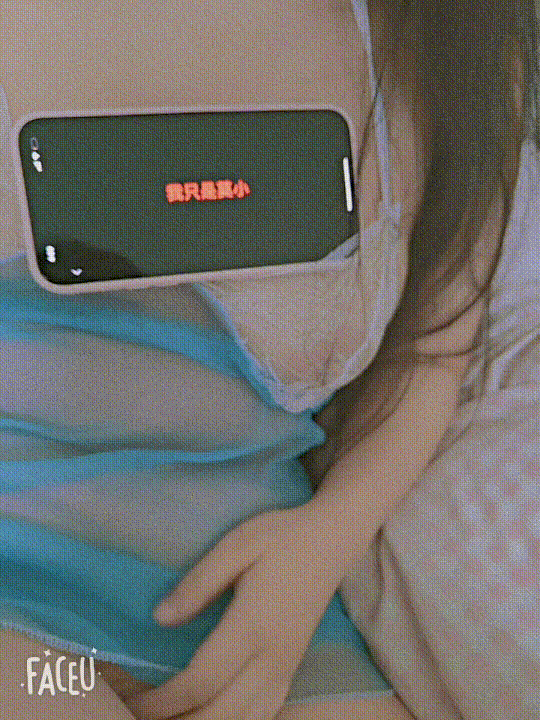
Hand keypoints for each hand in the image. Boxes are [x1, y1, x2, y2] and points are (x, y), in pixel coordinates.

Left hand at [125, 503, 357, 719]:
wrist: (333, 539)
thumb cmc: (281, 537)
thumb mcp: (236, 545)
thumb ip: (198, 584)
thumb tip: (160, 619)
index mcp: (252, 627)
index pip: (201, 681)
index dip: (163, 701)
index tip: (131, 704)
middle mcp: (272, 657)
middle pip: (221, 713)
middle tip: (141, 716)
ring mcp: (287, 666)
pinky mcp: (294, 666)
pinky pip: (266, 713)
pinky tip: (219, 717)